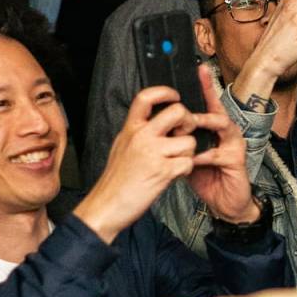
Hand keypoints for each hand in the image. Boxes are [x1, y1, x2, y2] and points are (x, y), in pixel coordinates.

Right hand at [75, 88, 200, 242]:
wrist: (107, 205)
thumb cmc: (116, 179)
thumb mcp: (122, 146)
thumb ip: (138, 131)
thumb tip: (156, 119)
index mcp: (131, 128)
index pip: (146, 97)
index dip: (165, 92)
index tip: (175, 96)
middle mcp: (142, 136)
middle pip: (178, 112)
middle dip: (189, 122)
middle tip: (184, 134)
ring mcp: (153, 153)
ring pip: (189, 141)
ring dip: (188, 153)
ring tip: (176, 161)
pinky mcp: (162, 171)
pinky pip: (188, 163)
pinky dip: (186, 170)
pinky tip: (175, 174)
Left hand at [185, 68, 259, 223]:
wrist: (223, 205)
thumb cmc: (206, 179)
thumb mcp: (187, 155)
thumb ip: (178, 139)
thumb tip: (159, 125)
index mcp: (213, 129)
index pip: (208, 103)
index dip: (204, 86)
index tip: (198, 69)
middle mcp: (226, 132)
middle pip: (217, 108)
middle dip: (206, 99)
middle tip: (186, 102)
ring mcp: (234, 145)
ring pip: (222, 124)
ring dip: (204, 123)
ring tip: (191, 125)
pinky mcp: (236, 161)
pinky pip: (218, 153)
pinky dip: (204, 155)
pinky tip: (194, 159)